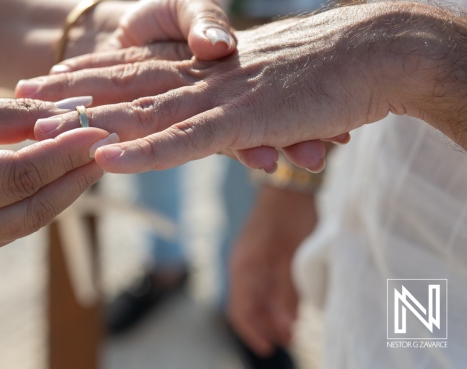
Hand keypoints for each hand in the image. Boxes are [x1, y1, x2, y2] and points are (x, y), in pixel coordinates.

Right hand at [0, 97, 115, 262]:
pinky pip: (16, 227)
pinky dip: (42, 200)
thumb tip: (69, 115)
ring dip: (66, 189)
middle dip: (77, 175)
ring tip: (92, 156)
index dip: (65, 154)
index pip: (21, 174)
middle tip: (110, 145)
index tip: (100, 129)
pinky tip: (61, 175)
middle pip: (35, 206)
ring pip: (32, 221)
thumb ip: (11, 117)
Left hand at [27, 2, 438, 172]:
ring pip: (141, 112)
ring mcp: (216, 98)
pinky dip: (142, 150)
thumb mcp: (256, 78)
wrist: (367, 49)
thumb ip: (223, 91)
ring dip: (90, 121)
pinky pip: (182, 140)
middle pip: (123, 86)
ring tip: (42, 128)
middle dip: (70, 94)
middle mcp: (199, 77)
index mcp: (200, 65)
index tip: (43, 80)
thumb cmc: (316, 64)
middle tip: (19, 100)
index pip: (132, 69)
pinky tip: (104, 159)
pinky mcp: (241, 120)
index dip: (85, 74)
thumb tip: (201, 103)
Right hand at [227, 185, 316, 355]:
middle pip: (247, 306)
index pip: (241, 309)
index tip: (270, 349)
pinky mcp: (259, 253)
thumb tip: (287, 324)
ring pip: (255, 296)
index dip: (254, 332)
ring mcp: (250, 259)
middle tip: (287, 340)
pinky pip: (261, 283)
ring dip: (270, 314)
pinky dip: (273, 298)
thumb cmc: (291, 218)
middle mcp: (242, 266)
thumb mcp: (293, 257)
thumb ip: (288, 291)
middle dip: (265, 326)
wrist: (288, 185)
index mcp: (245, 268)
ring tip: (291, 328)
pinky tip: (289, 305)